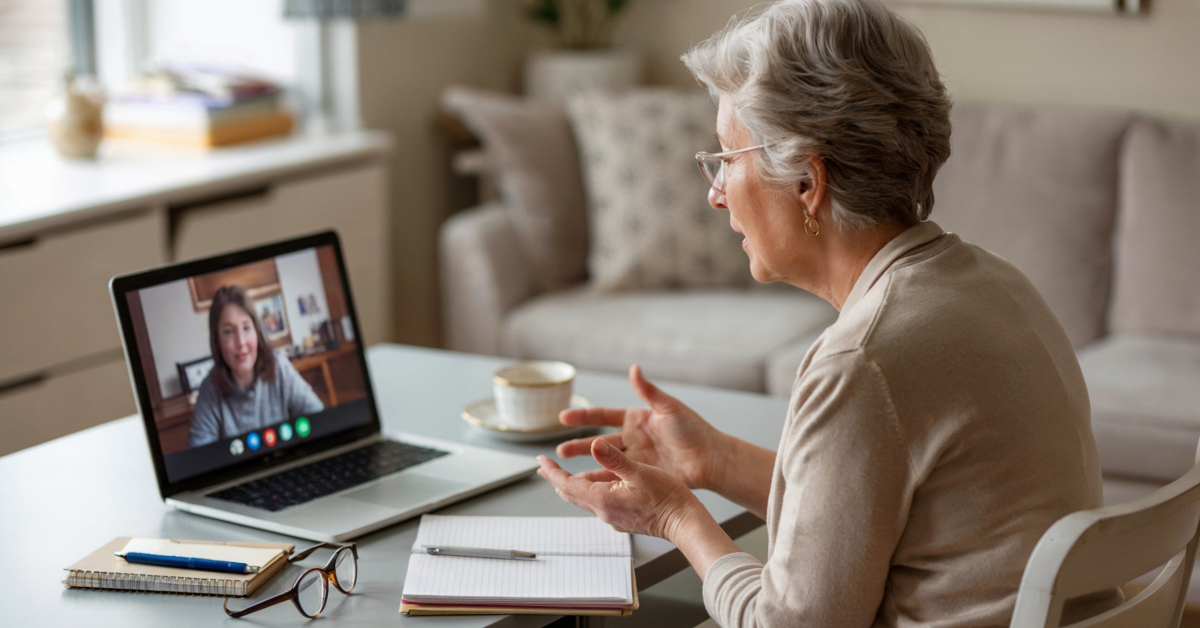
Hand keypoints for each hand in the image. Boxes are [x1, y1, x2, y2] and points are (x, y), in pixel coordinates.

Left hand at [537, 439, 702, 539]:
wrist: (683, 523)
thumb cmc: (666, 498)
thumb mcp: (640, 472)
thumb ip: (614, 459)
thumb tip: (593, 445)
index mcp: (603, 499)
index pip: (566, 483)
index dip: (552, 470)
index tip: (541, 459)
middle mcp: (604, 511)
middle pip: (571, 494)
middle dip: (557, 478)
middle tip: (546, 467)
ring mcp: (613, 518)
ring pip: (584, 499)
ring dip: (573, 485)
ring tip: (566, 474)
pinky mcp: (622, 519)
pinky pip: (598, 503)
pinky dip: (590, 491)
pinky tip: (596, 485)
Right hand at [556, 365, 725, 489]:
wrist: (710, 459)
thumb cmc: (694, 430)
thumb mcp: (669, 408)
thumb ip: (648, 391)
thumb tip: (634, 369)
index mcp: (636, 418)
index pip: (603, 416)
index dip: (583, 417)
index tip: (563, 418)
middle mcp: (632, 438)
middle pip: (598, 442)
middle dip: (578, 446)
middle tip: (560, 451)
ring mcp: (635, 458)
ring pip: (604, 462)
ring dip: (585, 466)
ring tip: (566, 472)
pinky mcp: (641, 474)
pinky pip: (617, 478)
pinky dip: (602, 482)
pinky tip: (588, 487)